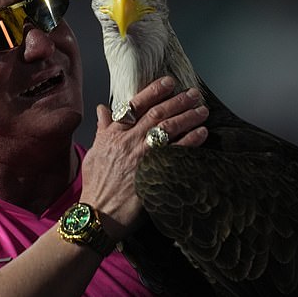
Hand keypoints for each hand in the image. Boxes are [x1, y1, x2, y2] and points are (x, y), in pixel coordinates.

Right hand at [80, 77, 208, 240]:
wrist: (98, 214)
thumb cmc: (95, 185)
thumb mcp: (94, 152)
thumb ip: (102, 129)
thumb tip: (103, 109)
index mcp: (113, 134)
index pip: (135, 105)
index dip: (154, 91)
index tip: (169, 82)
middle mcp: (128, 141)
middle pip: (157, 113)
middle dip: (178, 100)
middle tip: (194, 93)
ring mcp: (141, 156)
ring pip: (168, 128)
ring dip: (188, 116)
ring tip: (202, 109)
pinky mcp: (153, 172)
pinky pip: (176, 151)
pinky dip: (191, 140)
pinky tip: (202, 132)